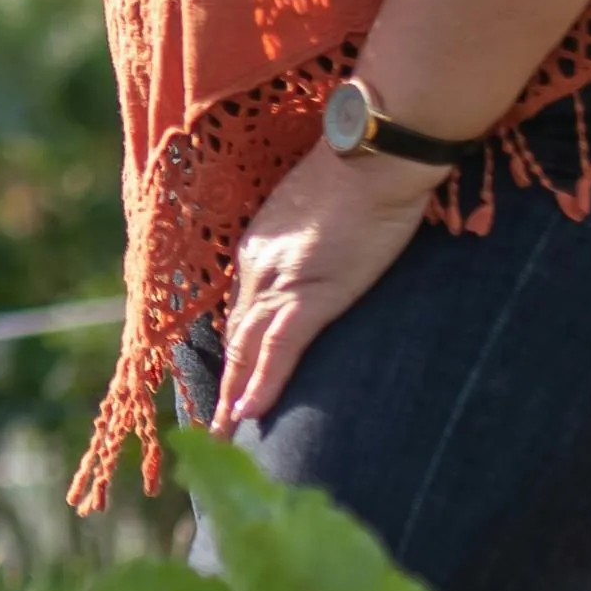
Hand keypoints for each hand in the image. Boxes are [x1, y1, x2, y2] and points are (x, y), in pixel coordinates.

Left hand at [211, 140, 442, 438]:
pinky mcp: (310, 294)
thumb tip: (326, 260)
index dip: (236, 350)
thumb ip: (315, 239)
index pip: (243, 310)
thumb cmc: (365, 172)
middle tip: (216, 425)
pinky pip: (277, 349)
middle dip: (226, 382)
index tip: (230, 382)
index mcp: (261, 246)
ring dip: (232, 398)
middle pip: (236, 336)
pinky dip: (261, 384)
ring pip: (245, 350)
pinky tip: (249, 416)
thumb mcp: (327, 210)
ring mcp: (280, 281)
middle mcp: (258, 267)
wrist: (374, 153)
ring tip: (224, 437)